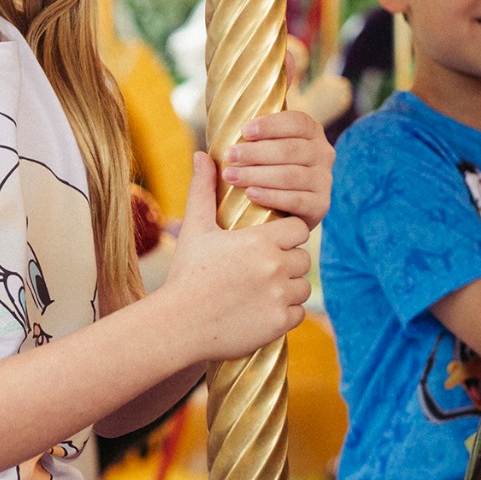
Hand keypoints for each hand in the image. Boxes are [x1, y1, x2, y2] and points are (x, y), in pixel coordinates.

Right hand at [155, 152, 310, 361]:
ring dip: (289, 288)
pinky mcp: (279, 323)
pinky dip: (285, 313)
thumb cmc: (186, 274)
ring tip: (264, 290)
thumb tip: (202, 155)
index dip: (287, 235)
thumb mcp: (195, 229)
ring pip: (302, 287)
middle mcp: (275, 267)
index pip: (298, 229)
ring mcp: (279, 297)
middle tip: (264, 268)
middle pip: (302, 258)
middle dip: (287, 262)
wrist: (178, 324)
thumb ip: (202, 190)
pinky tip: (263, 310)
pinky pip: (298, 314)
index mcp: (260, 241)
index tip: (272, 241)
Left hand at [220, 108, 334, 224]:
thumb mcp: (268, 131)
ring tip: (231, 176)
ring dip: (258, 175)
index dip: (271, 125)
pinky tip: (250, 195)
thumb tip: (289, 52)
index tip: (243, 130)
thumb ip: (274, 97)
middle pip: (291, 150)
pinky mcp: (320, 207)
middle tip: (228, 156)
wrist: (277, 205)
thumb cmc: (266, 162)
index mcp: (312, 131)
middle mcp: (324, 154)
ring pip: (292, 176)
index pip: (297, 122)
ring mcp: (325, 181)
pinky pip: (297, 201)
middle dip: (256, 153)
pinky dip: (272, 197)